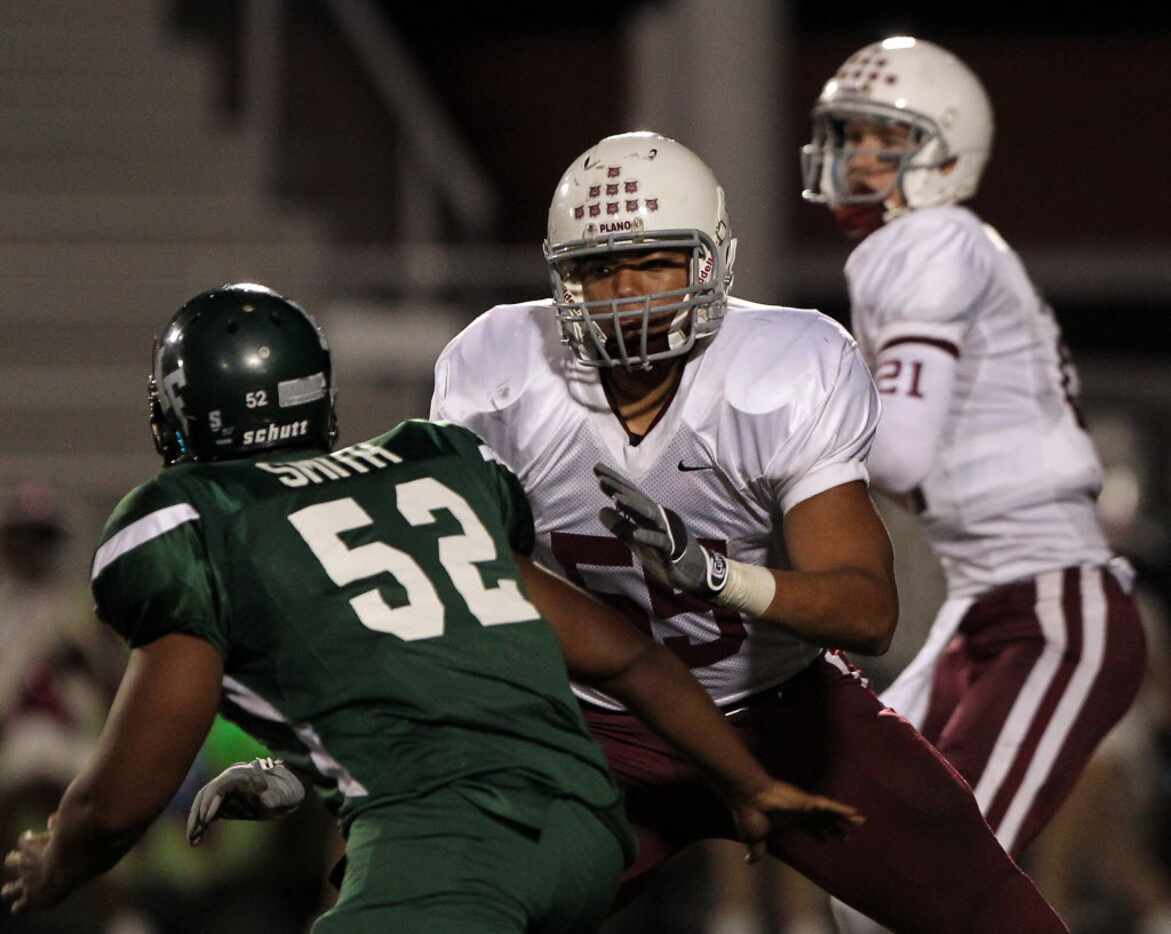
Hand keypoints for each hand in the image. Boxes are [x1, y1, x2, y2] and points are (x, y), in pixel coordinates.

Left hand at [2, 820, 60, 913]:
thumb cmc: (71, 844)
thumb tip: (50, 820)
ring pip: (8, 890)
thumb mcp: (65, 829)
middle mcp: (23, 865)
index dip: (26, 839)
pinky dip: (19, 908)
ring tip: (7, 890)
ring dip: (8, 890)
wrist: (68, 866)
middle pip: (11, 861)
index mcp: (29, 846)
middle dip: (14, 860)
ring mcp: (25, 883)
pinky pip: (19, 908)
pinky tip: (19, 907)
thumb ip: (57, 822)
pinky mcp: (30, 900)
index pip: (23, 841)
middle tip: (17, 859)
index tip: (30, 835)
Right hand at [186, 757, 304, 845]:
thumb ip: (276, 798)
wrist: (289, 793)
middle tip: (192, 833)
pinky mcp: (225, 802)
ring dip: (196, 820)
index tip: (208, 818)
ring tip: (191, 840)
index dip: (213, 799)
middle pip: (208, 792)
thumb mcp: (287, 795)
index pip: (222, 783)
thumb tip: (264, 799)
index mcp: (246, 774)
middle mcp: (233, 779)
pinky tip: (196, 840)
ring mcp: (227, 790)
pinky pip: (209, 812)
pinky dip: (201, 824)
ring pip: (205, 802)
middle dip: (198, 812)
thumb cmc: (288, 792)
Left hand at [594, 462, 727, 598]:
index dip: (614, 481)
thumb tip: (601, 510)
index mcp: (649, 514)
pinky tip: (635, 534)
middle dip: (619, 486)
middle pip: (637, 498)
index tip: (597, 468)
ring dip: (633, 506)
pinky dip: (648, 537)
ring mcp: (666, 531)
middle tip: (600, 475)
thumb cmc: (665, 553)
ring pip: (649, 514)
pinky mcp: (672, 549)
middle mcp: (658, 517)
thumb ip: (621, 527)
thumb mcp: (637, 541)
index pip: (630, 494)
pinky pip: (659, 542)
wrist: (697, 570)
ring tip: (615, 498)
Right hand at [731, 780, 864, 862]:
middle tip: (847, 836)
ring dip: (845, 819)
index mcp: (789, 819)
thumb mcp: (754, 836)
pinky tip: (855, 813)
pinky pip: (830, 806)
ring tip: (861, 822)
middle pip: (822, 821)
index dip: (817, 834)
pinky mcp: (809, 801)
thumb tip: (749, 861)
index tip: (826, 841)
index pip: (807, 827)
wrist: (748, 797)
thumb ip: (757, 849)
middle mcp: (800, 811)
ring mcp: (806, 805)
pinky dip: (843, 809)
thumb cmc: (750, 814)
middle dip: (834, 828)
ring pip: (831, 813)